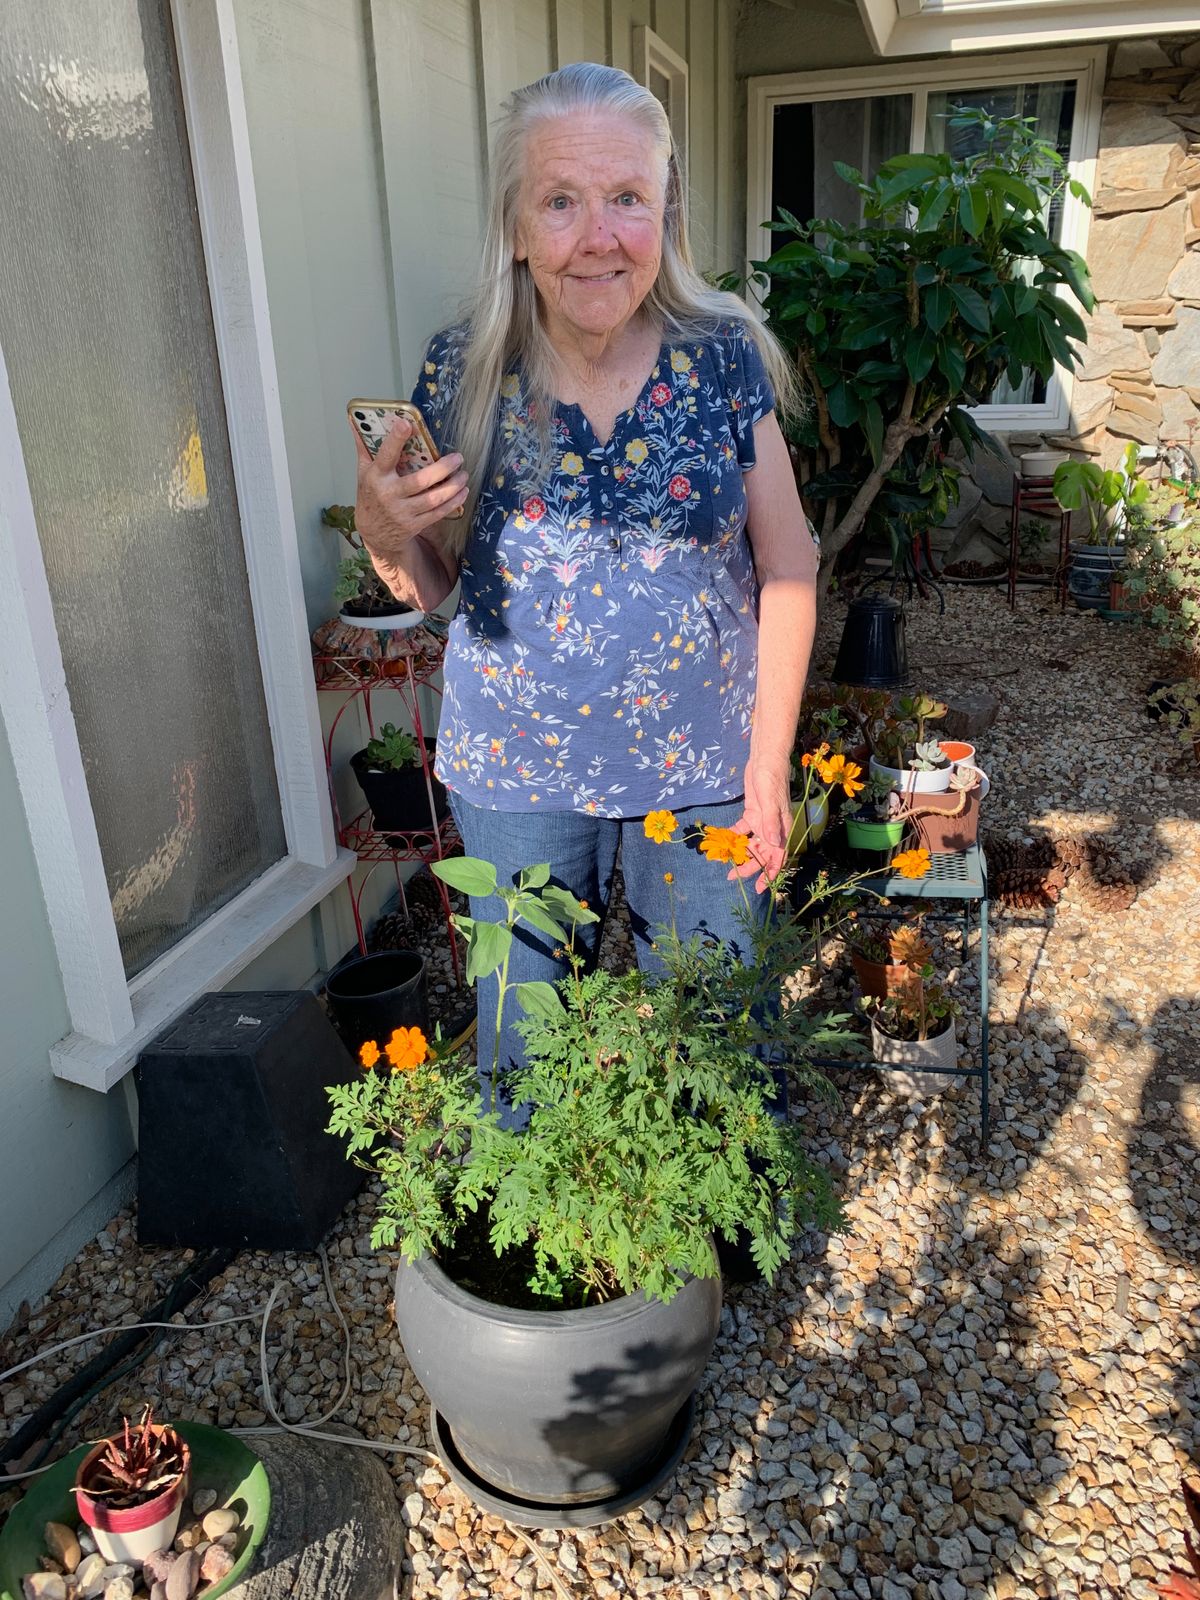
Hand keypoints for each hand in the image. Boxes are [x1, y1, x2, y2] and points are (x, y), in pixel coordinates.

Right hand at [351, 414, 468, 561]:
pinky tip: (462, 492)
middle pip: (421, 480)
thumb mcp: (364, 472)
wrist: (374, 533)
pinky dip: (453, 502)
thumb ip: (364, 447)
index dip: (395, 440)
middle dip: (443, 468)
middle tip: (458, 458)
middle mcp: (389, 494)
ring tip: (464, 474)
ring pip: (433, 498)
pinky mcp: (414, 525)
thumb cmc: (371, 496)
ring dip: (453, 486)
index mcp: (376, 477)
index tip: (406, 423)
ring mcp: (402, 512)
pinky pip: (438, 513)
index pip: (386, 456)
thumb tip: (357, 420)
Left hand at [731, 759, 792, 892]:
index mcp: (781, 829)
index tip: (759, 887)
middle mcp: (772, 828)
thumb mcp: (770, 800)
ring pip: (751, 844)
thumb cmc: (771, 778)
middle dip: (749, 866)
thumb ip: (771, 822)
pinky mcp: (752, 812)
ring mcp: (762, 821)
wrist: (765, 758)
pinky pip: (742, 829)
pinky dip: (733, 835)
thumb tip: (772, 844)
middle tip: (732, 876)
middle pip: (762, 854)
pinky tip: (721, 840)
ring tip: (724, 862)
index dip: (770, 874)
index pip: (778, 858)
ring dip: (740, 853)